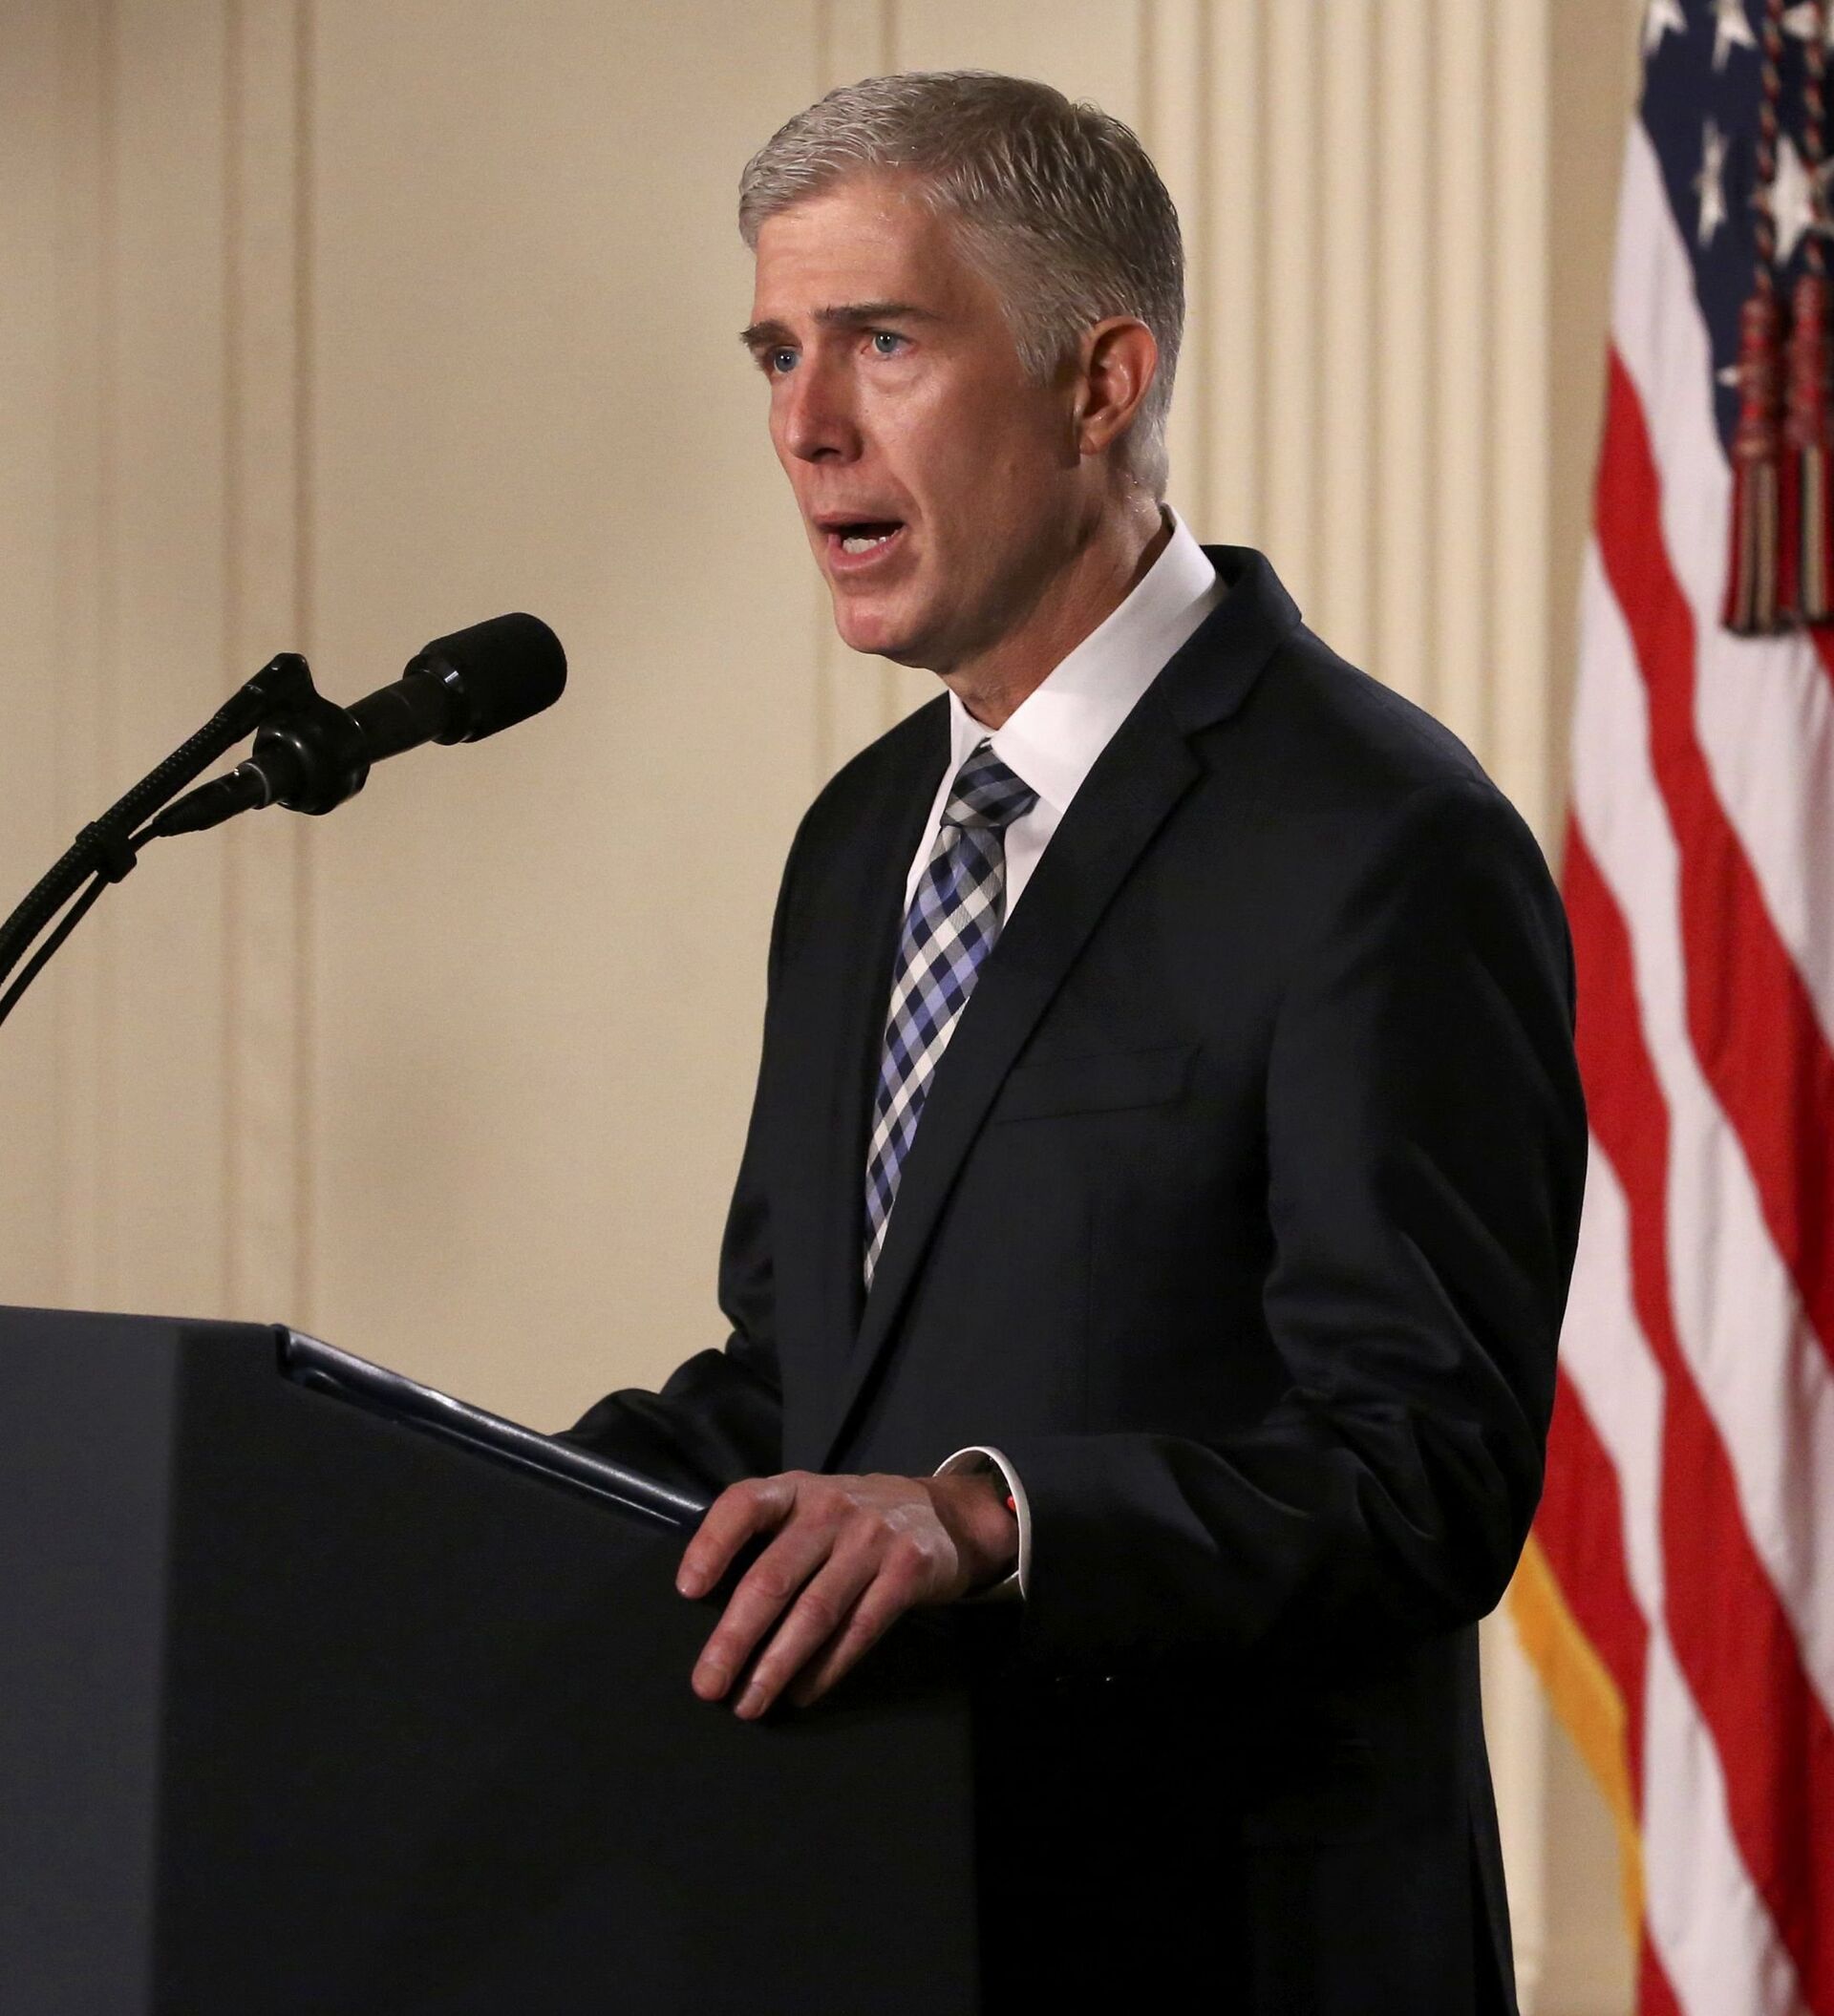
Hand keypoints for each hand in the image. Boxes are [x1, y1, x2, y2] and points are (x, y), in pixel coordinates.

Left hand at [675, 1470, 1017, 1718]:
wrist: (940, 1513)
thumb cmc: (849, 1521)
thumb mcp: (808, 1507)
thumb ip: (767, 1539)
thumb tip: (705, 1606)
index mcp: (795, 1490)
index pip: (745, 1505)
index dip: (713, 1544)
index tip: (687, 1590)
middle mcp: (831, 1508)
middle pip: (775, 1575)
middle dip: (736, 1636)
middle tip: (708, 1683)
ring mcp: (872, 1539)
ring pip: (816, 1610)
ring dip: (777, 1664)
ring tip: (749, 1703)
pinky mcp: (907, 1571)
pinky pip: (860, 1628)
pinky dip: (827, 1667)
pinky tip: (800, 1693)